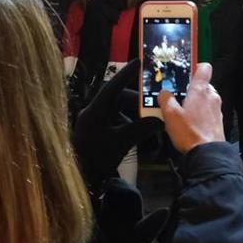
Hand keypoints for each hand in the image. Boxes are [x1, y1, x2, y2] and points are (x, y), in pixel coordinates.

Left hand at [73, 62, 140, 187]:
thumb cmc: (97, 158)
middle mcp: (92, 113)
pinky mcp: (95, 132)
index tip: (139, 62)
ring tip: (148, 122)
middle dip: (136, 100)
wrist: (81, 180)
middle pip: (116, 98)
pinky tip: (137, 133)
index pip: (112, 87)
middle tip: (152, 104)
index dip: (126, 74)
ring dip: (133, 114)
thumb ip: (141, 128)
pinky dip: (128, 124)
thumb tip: (161, 120)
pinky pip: (114, 121)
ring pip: (117, 110)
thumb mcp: (121, 142)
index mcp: (95, 111)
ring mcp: (93, 123)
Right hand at [160, 62, 225, 153]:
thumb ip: (165, 100)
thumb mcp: (170, 114)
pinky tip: (188, 123)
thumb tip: (164, 94)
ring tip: (179, 113)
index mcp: (201, 90)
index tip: (186, 69)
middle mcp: (212, 97)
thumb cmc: (191, 133)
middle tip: (175, 97)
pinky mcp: (217, 121)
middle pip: (201, 85)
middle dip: (189, 90)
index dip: (195, 66)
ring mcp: (216, 109)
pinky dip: (198, 114)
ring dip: (193, 103)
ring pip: (204, 99)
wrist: (207, 153)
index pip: (204, 68)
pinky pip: (207, 112)